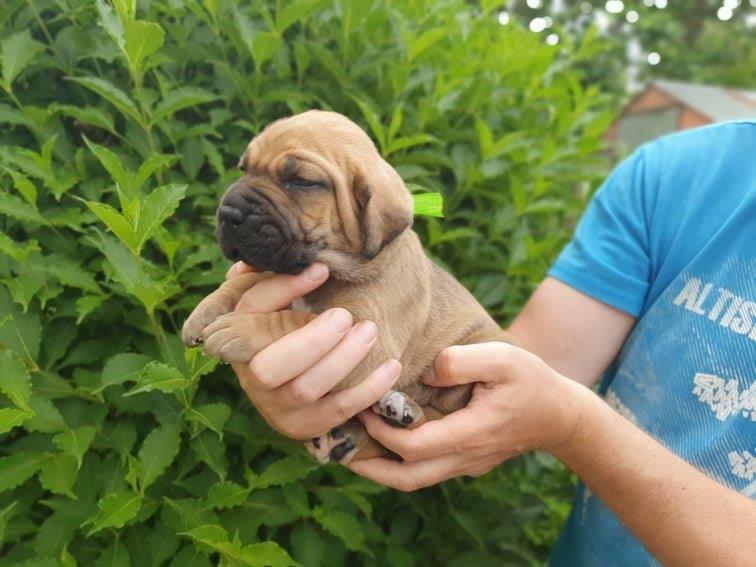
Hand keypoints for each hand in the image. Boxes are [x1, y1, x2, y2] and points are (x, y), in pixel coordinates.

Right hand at [225, 262, 400, 439]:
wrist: (294, 383)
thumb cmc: (291, 330)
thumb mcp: (278, 303)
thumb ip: (278, 279)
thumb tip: (302, 262)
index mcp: (238, 337)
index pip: (252, 309)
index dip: (284, 290)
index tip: (322, 270)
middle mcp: (250, 377)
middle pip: (270, 366)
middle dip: (311, 341)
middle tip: (345, 317)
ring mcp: (276, 407)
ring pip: (305, 389)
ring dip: (342, 360)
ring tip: (369, 332)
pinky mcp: (305, 426)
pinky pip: (338, 411)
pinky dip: (368, 389)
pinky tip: (392, 366)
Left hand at [347, 342, 584, 490]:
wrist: (561, 415)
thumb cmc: (532, 383)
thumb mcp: (503, 358)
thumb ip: (462, 361)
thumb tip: (427, 369)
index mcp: (470, 434)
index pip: (413, 446)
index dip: (382, 432)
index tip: (363, 407)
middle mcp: (464, 457)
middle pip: (406, 477)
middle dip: (368, 467)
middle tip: (336, 447)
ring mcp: (465, 464)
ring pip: (414, 479)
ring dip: (380, 469)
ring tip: (350, 448)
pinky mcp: (466, 461)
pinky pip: (426, 470)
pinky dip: (399, 462)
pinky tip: (383, 443)